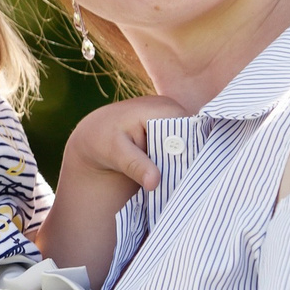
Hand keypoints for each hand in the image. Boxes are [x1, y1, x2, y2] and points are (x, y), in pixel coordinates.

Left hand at [63, 95, 190, 192]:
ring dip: (183, 159)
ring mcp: (173, 115)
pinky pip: (184, 143)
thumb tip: (154, 183)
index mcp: (162, 108)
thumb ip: (136, 165)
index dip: (190, 153)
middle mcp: (172, 107)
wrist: (95, 133)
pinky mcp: (171, 124)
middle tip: (179, 180)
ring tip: (174, 177)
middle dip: (187, 158)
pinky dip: (178, 157)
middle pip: (193, 136)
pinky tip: (170, 170)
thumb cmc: (103, 140)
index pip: (190, 131)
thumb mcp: (116, 153)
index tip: (183, 175)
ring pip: (190, 141)